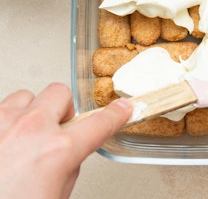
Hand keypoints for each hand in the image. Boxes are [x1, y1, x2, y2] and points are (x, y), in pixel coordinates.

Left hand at [0, 82, 131, 198]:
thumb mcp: (55, 196)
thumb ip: (66, 165)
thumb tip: (67, 150)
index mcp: (57, 152)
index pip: (99, 123)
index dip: (115, 115)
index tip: (121, 108)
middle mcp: (29, 130)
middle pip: (59, 93)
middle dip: (62, 110)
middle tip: (57, 129)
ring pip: (24, 97)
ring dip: (29, 113)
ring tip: (21, 138)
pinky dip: (3, 123)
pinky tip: (1, 143)